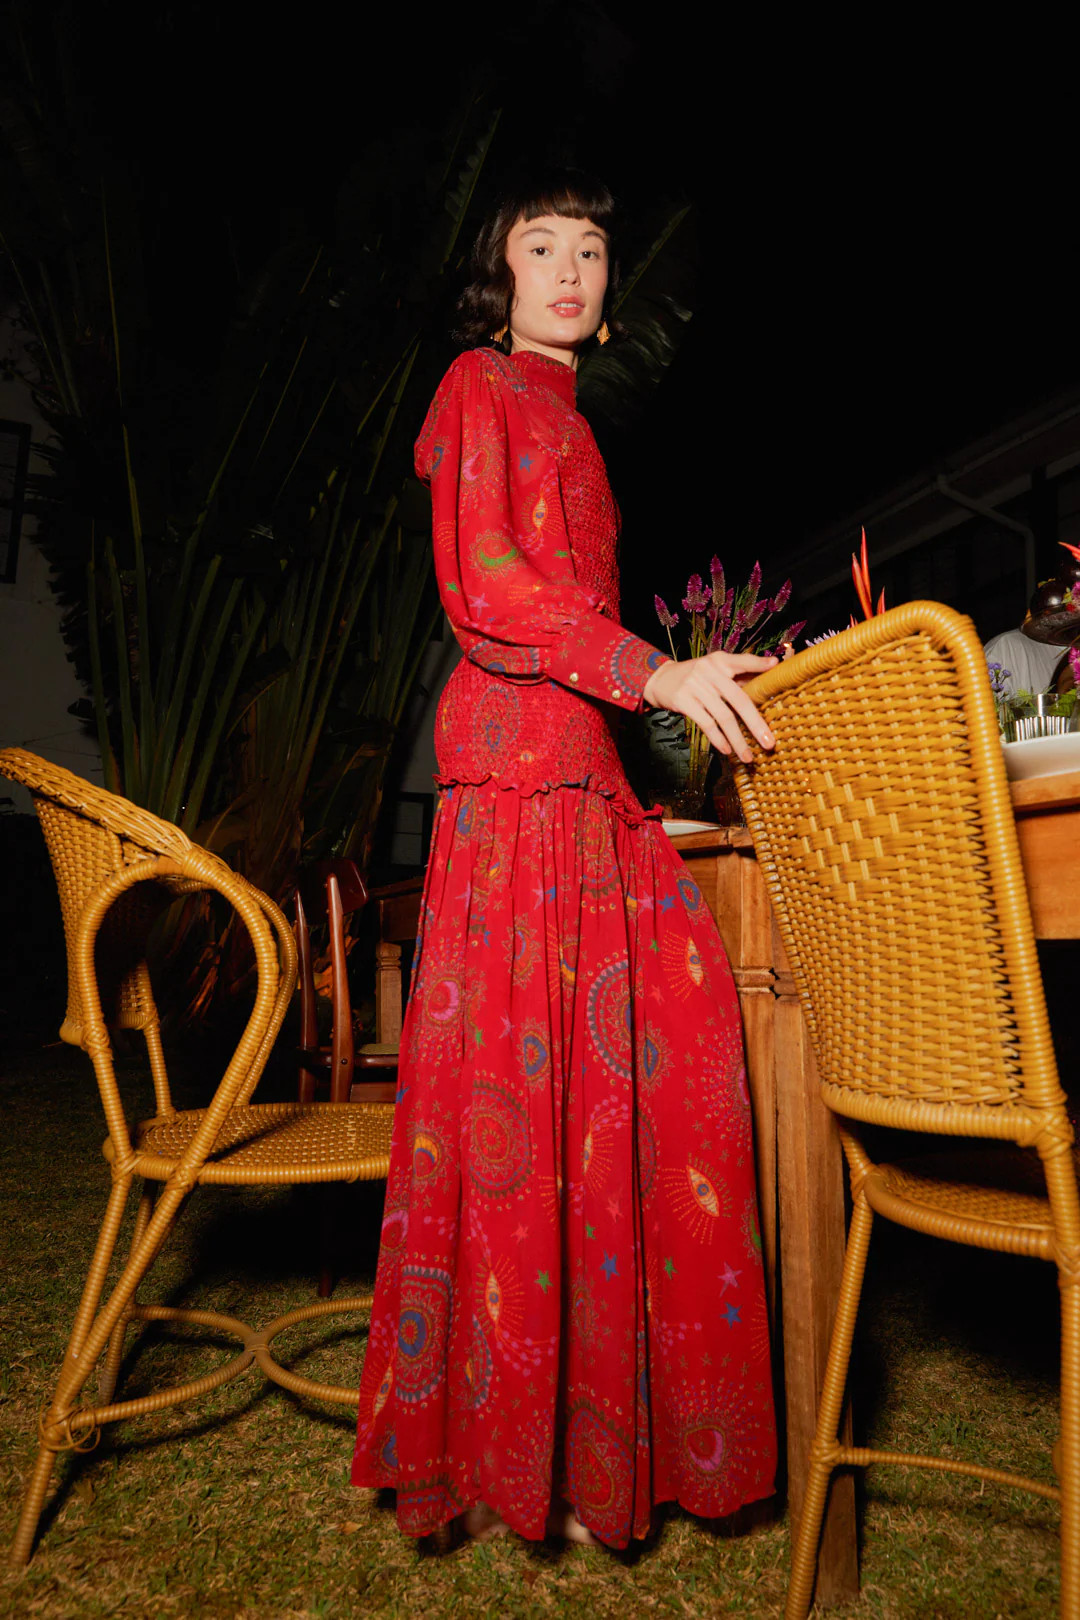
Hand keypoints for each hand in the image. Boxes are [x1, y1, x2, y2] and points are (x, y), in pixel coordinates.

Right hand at [642, 650, 777, 762]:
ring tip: (748, 756)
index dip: (758, 664)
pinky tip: (727, 750)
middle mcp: (709, 671)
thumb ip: (738, 676)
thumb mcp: (714, 670)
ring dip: (738, 740)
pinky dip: (718, 738)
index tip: (775, 666)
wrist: (660, 679)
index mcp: (720, 660)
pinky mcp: (683, 700)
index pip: (742, 661)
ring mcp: (695, 686)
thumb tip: (766, 681)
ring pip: (723, 717)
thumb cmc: (695, 676)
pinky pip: (706, 723)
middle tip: (769, 743)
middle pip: (738, 699)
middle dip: (756, 724)